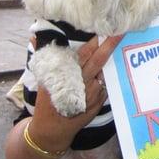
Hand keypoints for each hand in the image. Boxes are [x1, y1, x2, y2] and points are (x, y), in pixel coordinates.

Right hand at [28, 35, 121, 151]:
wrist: (53, 129)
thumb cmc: (48, 100)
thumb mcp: (44, 79)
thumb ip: (47, 57)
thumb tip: (35, 38)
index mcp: (67, 74)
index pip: (83, 54)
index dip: (94, 42)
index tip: (104, 30)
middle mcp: (81, 82)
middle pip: (97, 60)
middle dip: (109, 45)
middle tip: (120, 32)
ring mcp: (92, 92)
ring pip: (105, 72)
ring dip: (114, 59)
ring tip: (123, 45)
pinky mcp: (99, 101)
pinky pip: (107, 84)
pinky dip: (112, 76)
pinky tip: (119, 67)